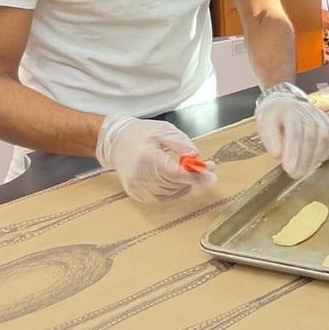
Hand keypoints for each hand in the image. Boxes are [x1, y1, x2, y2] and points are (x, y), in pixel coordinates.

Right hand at [95, 116, 216, 202]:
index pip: (176, 174)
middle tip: (205, 167)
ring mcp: (136, 187)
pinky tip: (176, 180)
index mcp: (147, 157)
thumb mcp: (164, 131)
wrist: (116, 142)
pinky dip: (173, 191)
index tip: (212, 175)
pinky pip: (161, 198)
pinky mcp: (135, 194)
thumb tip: (195, 155)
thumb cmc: (141, 134)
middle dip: (194, 178)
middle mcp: (140, 175)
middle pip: (175, 185)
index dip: (196, 176)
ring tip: (187, 170)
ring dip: (184, 184)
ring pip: (170, 193)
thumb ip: (181, 143)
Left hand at [256, 83, 328, 178]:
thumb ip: (270, 139)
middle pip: (310, 136)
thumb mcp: (264, 124)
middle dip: (304, 159)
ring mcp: (319, 115)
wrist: (285, 100)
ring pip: (323, 137)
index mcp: (290, 110)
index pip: (295, 132)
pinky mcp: (327, 121)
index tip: (289, 169)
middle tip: (296, 175)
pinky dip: (326, 151)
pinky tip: (318, 162)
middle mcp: (307, 110)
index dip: (293, 152)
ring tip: (306, 172)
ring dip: (315, 157)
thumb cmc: (273, 115)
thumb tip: (278, 155)